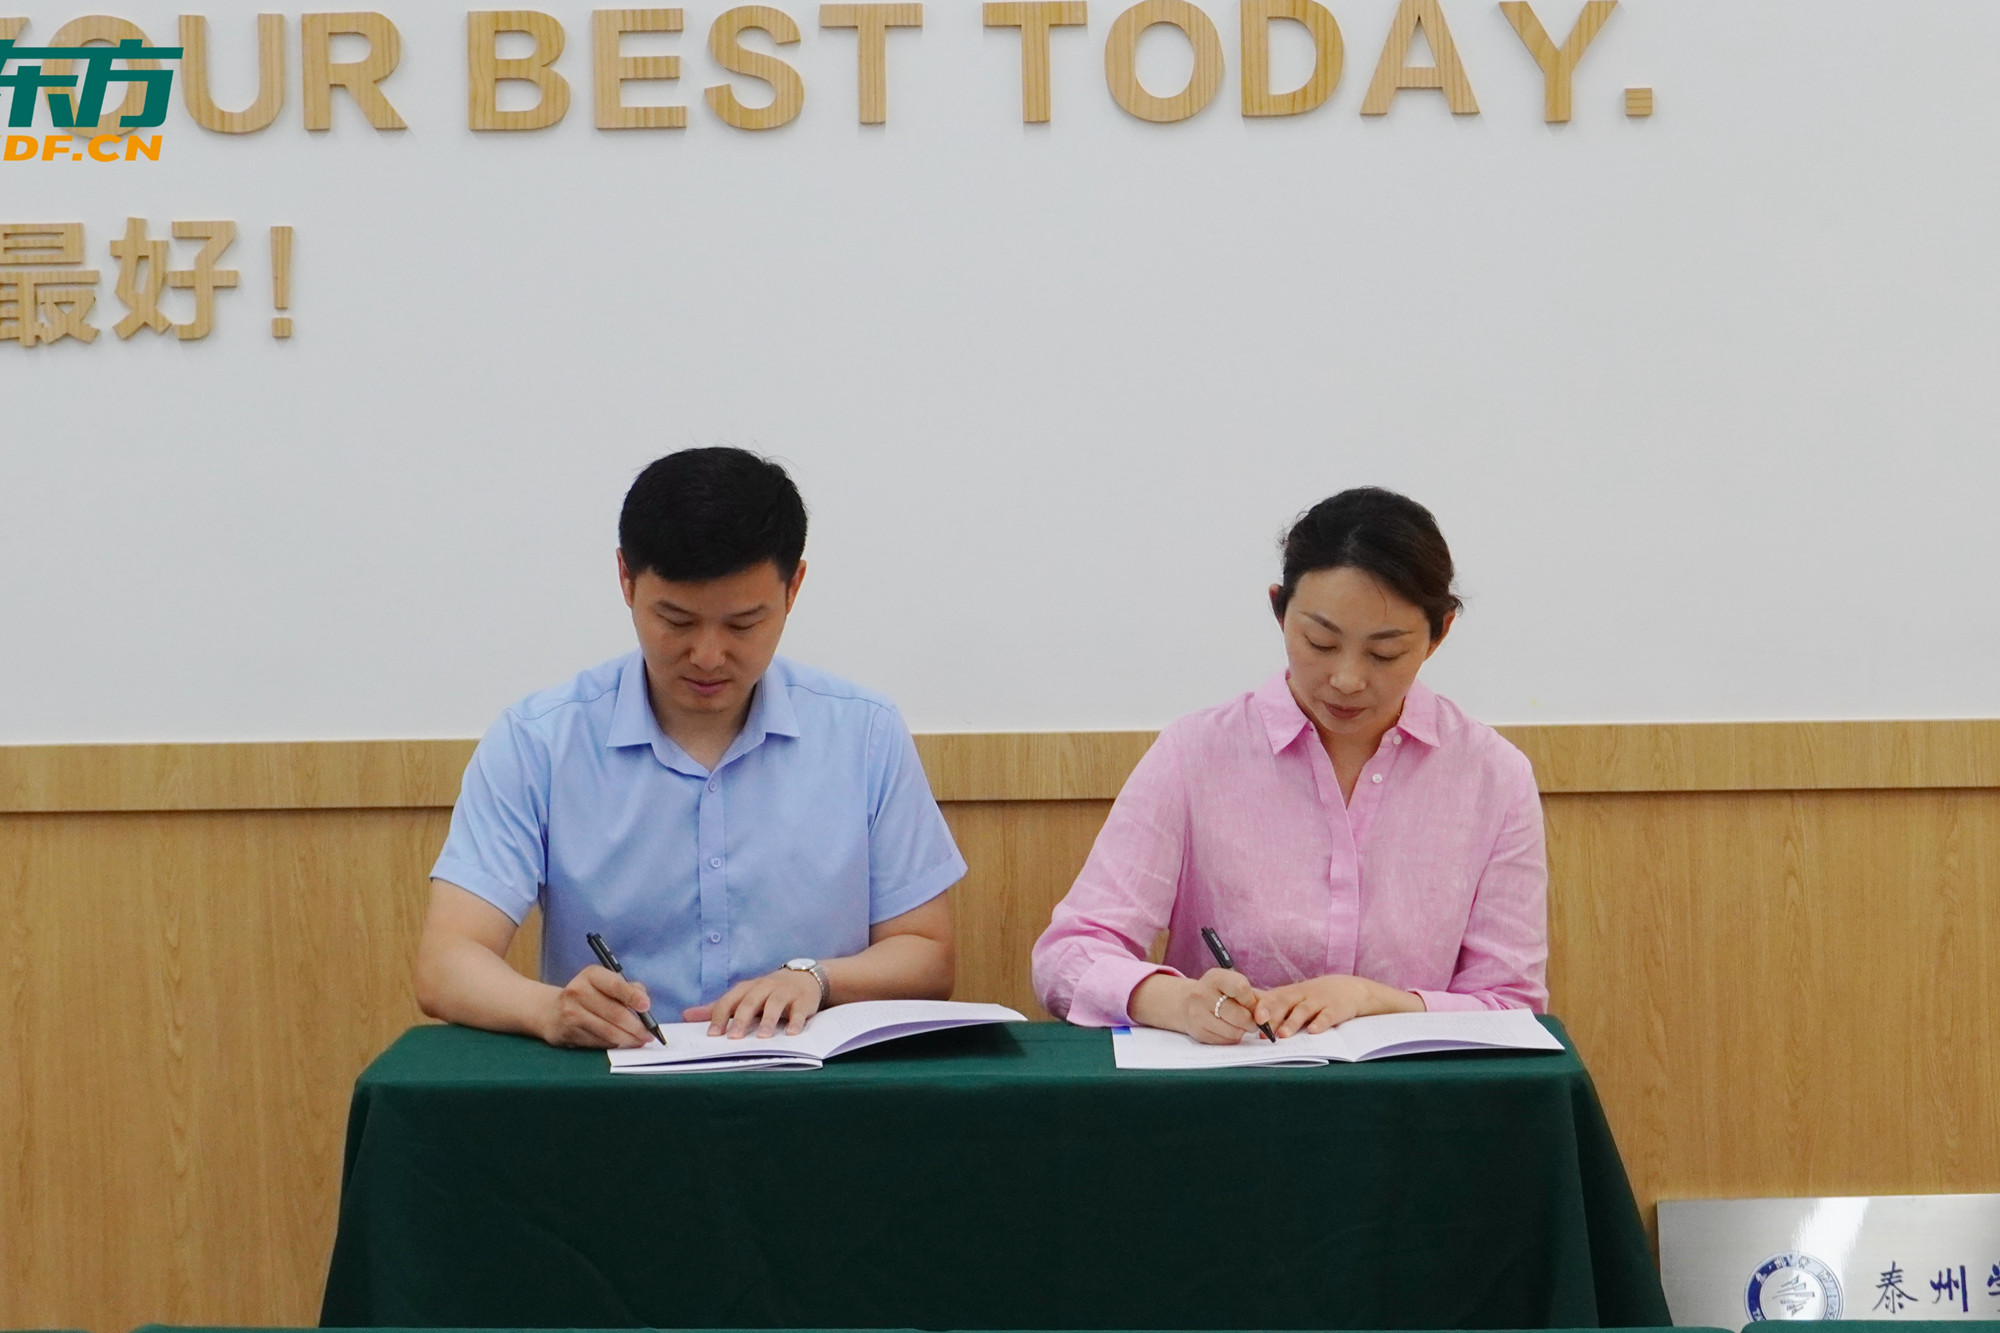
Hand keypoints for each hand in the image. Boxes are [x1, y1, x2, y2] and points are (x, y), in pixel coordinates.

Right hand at [541, 965, 654, 1048]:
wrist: (551, 1011)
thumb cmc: (588, 995)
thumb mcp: (604, 983)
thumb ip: (627, 988)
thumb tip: (644, 1003)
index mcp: (591, 975)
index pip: (615, 985)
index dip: (632, 997)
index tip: (646, 1006)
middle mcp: (578, 992)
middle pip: (614, 1013)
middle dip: (636, 1026)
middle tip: (648, 1034)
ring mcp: (572, 1014)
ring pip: (608, 1031)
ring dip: (628, 1039)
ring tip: (640, 1041)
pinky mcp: (569, 1033)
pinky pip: (598, 1042)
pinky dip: (614, 1044)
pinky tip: (622, 1043)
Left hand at [684, 967, 822, 1037]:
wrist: (804, 977)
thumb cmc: (767, 992)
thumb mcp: (743, 997)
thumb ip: (717, 1008)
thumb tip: (686, 1016)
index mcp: (746, 989)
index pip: (729, 1001)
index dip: (720, 1017)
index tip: (713, 1035)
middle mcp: (764, 988)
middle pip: (750, 1002)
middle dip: (741, 1020)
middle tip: (734, 1038)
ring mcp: (785, 993)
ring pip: (774, 1004)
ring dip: (768, 1021)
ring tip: (762, 1038)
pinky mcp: (803, 1000)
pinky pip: (799, 1011)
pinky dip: (795, 1021)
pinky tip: (791, 1033)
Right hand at [1129, 968, 1262, 1044]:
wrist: (1187, 1003)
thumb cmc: (1220, 994)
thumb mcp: (1233, 986)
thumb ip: (1255, 997)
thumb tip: (1266, 1017)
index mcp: (1215, 977)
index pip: (1241, 987)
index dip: (1252, 1001)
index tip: (1253, 1006)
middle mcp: (1203, 994)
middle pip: (1240, 1015)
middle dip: (1251, 1021)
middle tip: (1252, 1021)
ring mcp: (1198, 1014)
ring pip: (1234, 1031)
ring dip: (1242, 1031)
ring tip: (1239, 1024)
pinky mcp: (1198, 1031)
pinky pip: (1225, 1041)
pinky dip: (1231, 1037)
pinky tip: (1227, 1029)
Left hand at [1254, 974, 1421, 1036]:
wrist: (1352, 989)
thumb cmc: (1316, 997)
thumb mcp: (1297, 996)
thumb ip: (1277, 1006)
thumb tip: (1249, 1020)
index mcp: (1291, 993)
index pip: (1273, 997)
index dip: (1262, 1006)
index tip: (1252, 1017)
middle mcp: (1304, 994)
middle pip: (1285, 1002)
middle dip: (1272, 1012)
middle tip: (1261, 1025)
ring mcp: (1321, 1001)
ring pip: (1304, 1010)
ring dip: (1292, 1022)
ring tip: (1283, 1035)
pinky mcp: (1337, 1009)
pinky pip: (1328, 1016)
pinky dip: (1320, 1023)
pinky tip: (1313, 1032)